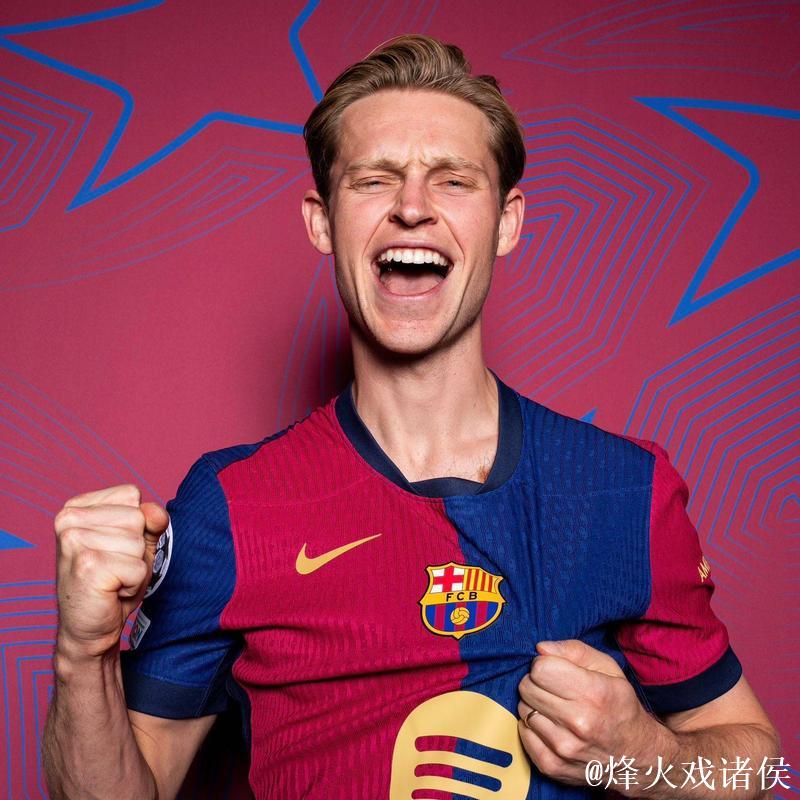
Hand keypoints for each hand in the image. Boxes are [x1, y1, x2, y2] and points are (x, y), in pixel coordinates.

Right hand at [54, 485, 168, 661]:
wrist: (88, 628)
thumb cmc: (112, 581)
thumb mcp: (136, 544)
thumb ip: (150, 522)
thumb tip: (156, 512)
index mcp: (76, 506)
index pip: (131, 495)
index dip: (136, 524)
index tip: (115, 547)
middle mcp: (68, 519)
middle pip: (137, 518)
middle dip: (136, 548)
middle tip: (114, 567)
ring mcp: (75, 541)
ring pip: (138, 543)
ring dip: (134, 567)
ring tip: (112, 579)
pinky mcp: (87, 566)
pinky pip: (138, 567)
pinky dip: (133, 584)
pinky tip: (111, 591)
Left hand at [517, 639, 674, 793]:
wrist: (635, 757)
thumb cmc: (619, 705)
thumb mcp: (607, 668)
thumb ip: (573, 650)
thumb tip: (540, 648)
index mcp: (594, 694)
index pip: (541, 669)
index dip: (545, 664)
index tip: (556, 670)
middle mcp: (578, 723)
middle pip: (527, 687)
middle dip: (537, 682)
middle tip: (554, 688)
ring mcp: (563, 748)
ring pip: (523, 709)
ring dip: (534, 704)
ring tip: (555, 708)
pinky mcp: (551, 766)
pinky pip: (523, 732)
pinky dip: (532, 726)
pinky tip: (551, 725)